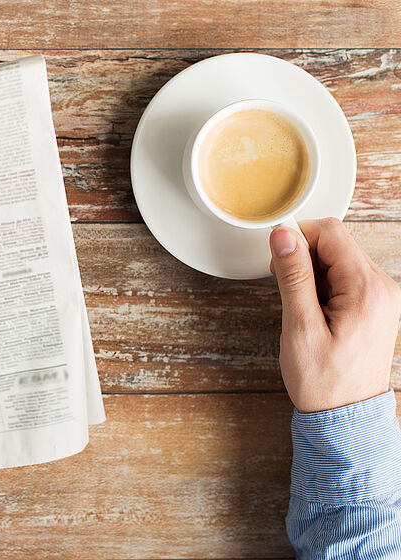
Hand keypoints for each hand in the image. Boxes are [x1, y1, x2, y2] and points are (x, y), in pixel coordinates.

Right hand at [269, 218, 400, 412]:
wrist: (345, 417)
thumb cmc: (323, 381)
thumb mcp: (300, 327)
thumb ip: (293, 276)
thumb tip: (283, 236)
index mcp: (367, 289)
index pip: (331, 232)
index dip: (297, 238)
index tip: (276, 258)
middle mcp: (383, 288)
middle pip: (336, 243)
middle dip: (303, 258)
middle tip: (287, 291)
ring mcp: (382, 297)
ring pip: (338, 259)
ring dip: (312, 274)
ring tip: (302, 309)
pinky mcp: (375, 305)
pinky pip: (345, 278)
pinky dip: (323, 287)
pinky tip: (314, 312)